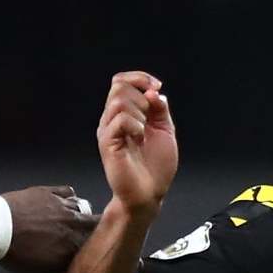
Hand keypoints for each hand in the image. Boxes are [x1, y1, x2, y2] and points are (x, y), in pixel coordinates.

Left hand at [0, 184, 95, 272]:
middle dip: (95, 228)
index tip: (90, 248)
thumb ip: (59, 267)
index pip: (94, 245)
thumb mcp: (38, 271)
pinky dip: (69, 197)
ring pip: (84, 207)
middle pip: (96, 224)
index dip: (94, 246)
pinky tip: (64, 201)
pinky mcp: (51, 192)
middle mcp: (73, 225)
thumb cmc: (14, 253)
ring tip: (73, 217)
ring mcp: (63, 206)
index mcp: (71, 247)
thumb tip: (69, 264)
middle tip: (88, 232)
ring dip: (82, 213)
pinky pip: (69, 192)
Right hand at [97, 71, 175, 213]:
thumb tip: (153, 91)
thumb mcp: (165, 130)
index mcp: (124, 115)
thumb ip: (160, 109)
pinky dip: (135, 125)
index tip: (157, 87)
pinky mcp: (107, 143)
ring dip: (139, 111)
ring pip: (118, 100)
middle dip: (141, 95)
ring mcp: (108, 131)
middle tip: (149, 118)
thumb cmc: (155, 167)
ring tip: (143, 132)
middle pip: (118, 86)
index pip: (121, 81)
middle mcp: (112, 120)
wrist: (149, 194)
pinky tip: (139, 139)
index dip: (139, 77)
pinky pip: (119, 120)